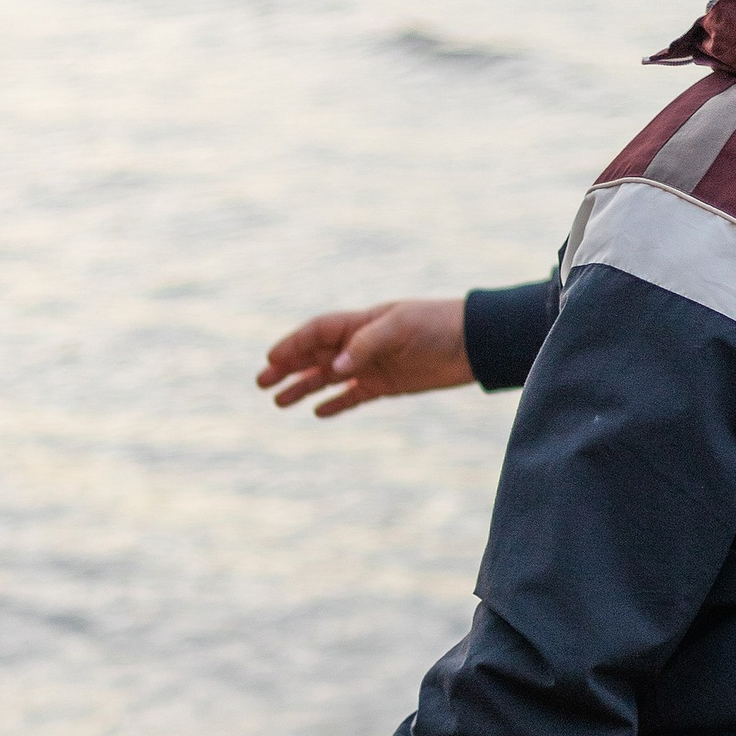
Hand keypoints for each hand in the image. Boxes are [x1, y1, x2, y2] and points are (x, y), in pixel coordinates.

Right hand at [257, 297, 470, 415]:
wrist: (474, 343)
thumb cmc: (437, 325)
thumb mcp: (400, 329)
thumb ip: (366, 345)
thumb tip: (335, 366)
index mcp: (360, 322)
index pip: (317, 332)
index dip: (293, 345)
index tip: (272, 360)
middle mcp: (360, 343)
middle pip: (315, 355)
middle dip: (288, 368)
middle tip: (261, 383)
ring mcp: (372, 364)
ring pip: (329, 377)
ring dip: (304, 388)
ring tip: (279, 402)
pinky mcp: (387, 384)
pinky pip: (354, 395)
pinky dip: (336, 403)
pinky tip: (318, 412)